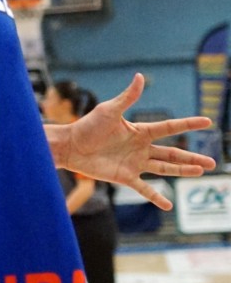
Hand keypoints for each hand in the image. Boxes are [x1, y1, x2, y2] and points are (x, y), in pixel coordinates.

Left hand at [58, 74, 215, 208]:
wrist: (70, 145)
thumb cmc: (87, 126)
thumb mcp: (109, 110)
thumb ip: (128, 97)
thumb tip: (140, 76)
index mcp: (140, 131)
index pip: (170, 128)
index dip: (188, 124)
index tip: (207, 122)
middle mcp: (141, 148)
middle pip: (172, 153)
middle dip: (192, 158)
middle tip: (213, 162)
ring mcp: (134, 163)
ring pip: (164, 168)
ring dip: (182, 171)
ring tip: (201, 172)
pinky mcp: (124, 177)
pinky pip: (144, 189)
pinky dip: (156, 197)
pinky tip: (168, 206)